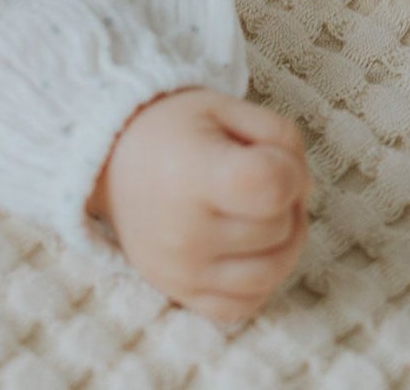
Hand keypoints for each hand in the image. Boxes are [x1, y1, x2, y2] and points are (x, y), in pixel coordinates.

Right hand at [86, 87, 309, 324]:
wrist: (108, 158)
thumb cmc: (172, 128)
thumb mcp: (222, 106)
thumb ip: (279, 135)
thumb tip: (302, 186)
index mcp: (192, 173)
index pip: (271, 186)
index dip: (289, 169)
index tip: (269, 156)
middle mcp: (184, 231)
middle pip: (279, 228)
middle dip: (286, 201)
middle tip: (259, 177)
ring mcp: (182, 270)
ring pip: (273, 272)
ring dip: (282, 241)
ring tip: (258, 211)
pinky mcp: (180, 294)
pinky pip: (247, 303)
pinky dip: (258, 277)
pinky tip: (243, 246)